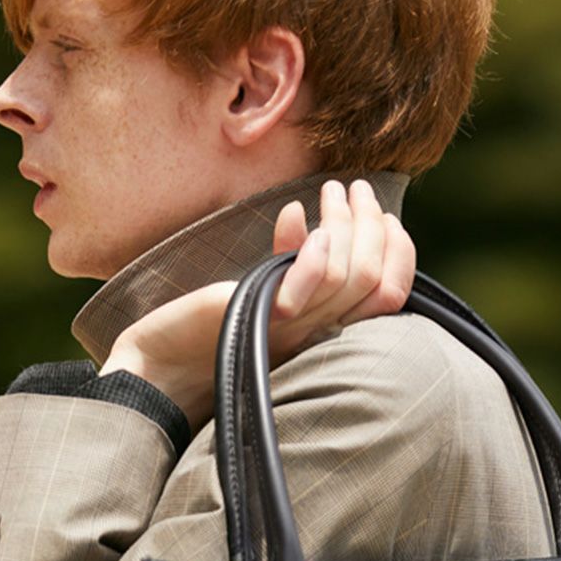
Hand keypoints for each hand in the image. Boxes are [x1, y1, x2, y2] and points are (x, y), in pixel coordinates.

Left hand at [98, 178, 416, 434]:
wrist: (161, 370)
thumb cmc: (205, 330)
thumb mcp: (259, 288)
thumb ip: (286, 262)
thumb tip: (299, 214)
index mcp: (327, 332)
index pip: (389, 295)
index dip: (398, 253)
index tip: (387, 216)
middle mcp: (319, 334)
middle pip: (375, 280)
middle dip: (374, 226)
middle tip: (356, 189)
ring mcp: (294, 328)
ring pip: (348, 274)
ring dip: (347, 223)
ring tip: (333, 190)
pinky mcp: (263, 318)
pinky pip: (309, 284)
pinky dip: (313, 249)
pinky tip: (303, 218)